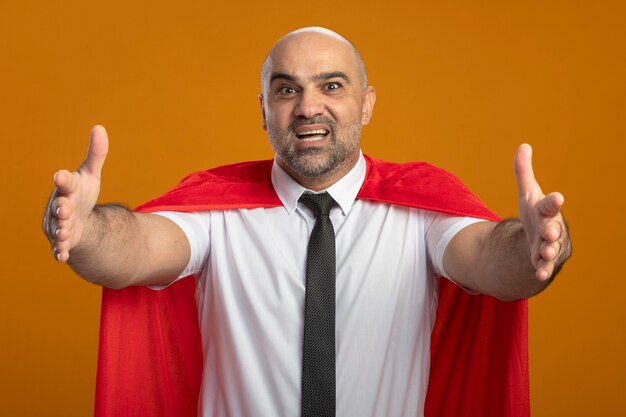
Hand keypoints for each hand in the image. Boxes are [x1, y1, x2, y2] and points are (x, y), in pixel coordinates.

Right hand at [43, 125, 108, 261]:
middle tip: (64, 209)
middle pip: (59, 206)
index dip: (63, 179)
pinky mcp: (62, 241)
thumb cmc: (80, 195)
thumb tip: (99, 127)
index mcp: (67, 188)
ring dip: (60, 230)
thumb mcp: (90, 175)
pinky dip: (60, 250)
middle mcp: (59, 206)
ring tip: (64, 232)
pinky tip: (62, 256)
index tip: (61, 175)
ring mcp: (58, 224)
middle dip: (61, 208)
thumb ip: (96, 155)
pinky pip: (59, 247)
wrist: (75, 220)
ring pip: (57, 227)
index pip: (65, 182)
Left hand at [514, 144, 570, 280]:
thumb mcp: (527, 193)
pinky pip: (545, 266)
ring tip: (544, 253)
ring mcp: (549, 245)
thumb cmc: (536, 212)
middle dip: (552, 230)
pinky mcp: (544, 259)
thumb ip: (523, 172)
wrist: (540, 237)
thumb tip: (523, 145)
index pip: (549, 204)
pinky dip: (543, 270)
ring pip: (551, 248)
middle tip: (550, 231)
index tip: (557, 197)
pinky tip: (539, 275)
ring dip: (548, 251)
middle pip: (553, 228)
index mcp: (546, 210)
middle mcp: (551, 227)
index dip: (552, 201)